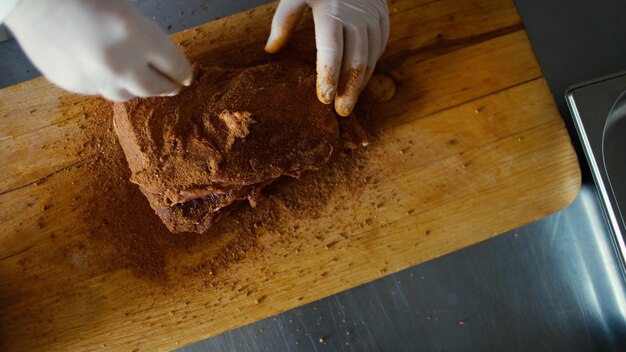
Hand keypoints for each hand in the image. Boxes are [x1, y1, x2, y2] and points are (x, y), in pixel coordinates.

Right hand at [5, 0, 191, 100]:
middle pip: (155, 89)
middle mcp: (120, 63)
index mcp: (136, 35)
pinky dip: (107, 82)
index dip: (183, 71)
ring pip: (127, 94)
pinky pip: (100, 91)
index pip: (175, 66)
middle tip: (171, 85)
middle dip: (166, 86)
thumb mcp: (124, 6)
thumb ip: (145, 34)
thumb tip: (159, 55)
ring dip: (136, 87)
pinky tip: (104, 69)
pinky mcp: (74, 85)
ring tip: (139, 79)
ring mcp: (95, 78)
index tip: (185, 75)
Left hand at [265, 0, 388, 116]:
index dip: (329, 76)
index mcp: (331, 10)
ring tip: (350, 102)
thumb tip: (271, 50)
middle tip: (341, 112)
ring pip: (371, 58)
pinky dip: (371, 67)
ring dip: (361, 83)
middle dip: (348, 89)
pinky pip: (380, 48)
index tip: (325, 99)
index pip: (332, 51)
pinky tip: (360, 81)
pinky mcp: (384, 17)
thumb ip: (284, 21)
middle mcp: (356, 15)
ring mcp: (373, 16)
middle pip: (356, 61)